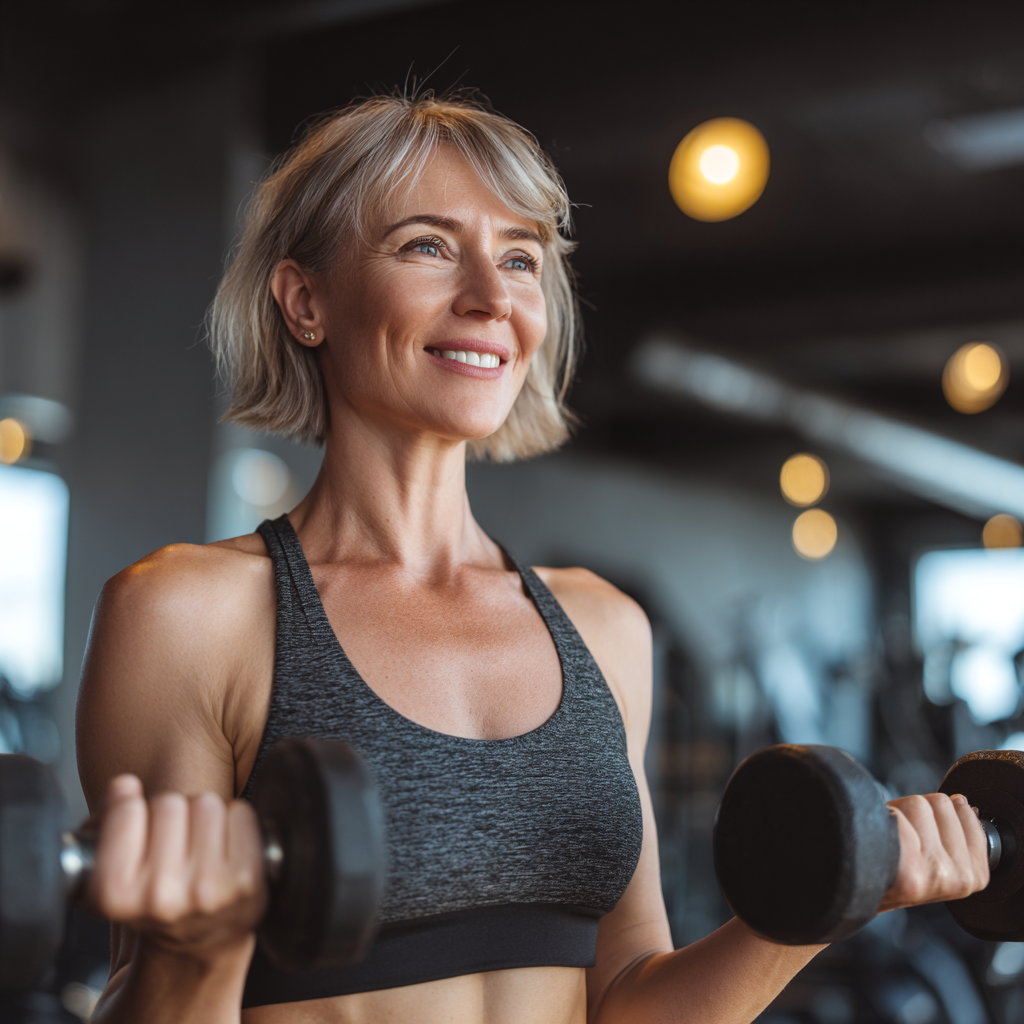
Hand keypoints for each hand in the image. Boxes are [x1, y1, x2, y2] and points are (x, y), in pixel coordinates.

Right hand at [84, 775, 266, 958]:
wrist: (197, 943)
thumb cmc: (155, 899)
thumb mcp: (112, 873)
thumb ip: (107, 824)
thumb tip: (124, 785)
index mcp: (116, 894)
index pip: (127, 811)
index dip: (132, 808)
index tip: (136, 823)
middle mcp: (160, 896)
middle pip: (169, 804)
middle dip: (171, 813)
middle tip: (173, 842)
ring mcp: (207, 890)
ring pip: (206, 804)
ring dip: (203, 816)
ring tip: (198, 846)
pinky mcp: (246, 881)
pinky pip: (240, 813)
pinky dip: (235, 822)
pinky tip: (225, 849)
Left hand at [878, 792, 989, 911]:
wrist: (855, 887)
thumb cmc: (893, 876)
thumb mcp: (936, 866)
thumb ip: (955, 840)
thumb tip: (964, 804)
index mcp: (970, 878)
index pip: (970, 818)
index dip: (944, 814)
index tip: (928, 827)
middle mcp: (954, 876)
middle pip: (942, 803)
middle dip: (918, 811)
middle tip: (902, 839)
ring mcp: (930, 867)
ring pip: (917, 803)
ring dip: (898, 812)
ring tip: (889, 839)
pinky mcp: (904, 857)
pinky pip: (895, 812)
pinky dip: (880, 816)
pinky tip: (875, 839)